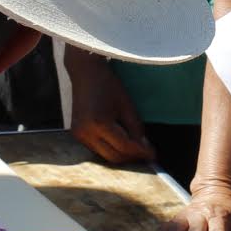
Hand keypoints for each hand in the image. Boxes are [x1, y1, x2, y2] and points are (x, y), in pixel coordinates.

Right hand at [65, 49, 153, 164]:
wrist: (85, 73)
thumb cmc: (109, 85)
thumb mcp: (127, 105)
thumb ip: (136, 129)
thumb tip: (144, 149)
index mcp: (100, 123)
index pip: (124, 146)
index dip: (141, 152)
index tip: (154, 155)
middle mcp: (86, 132)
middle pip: (114, 156)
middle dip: (132, 157)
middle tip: (147, 154)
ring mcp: (79, 135)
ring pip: (105, 156)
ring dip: (121, 154)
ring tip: (136, 149)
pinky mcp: (76, 134)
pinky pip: (97, 149)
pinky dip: (110, 149)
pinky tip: (120, 143)